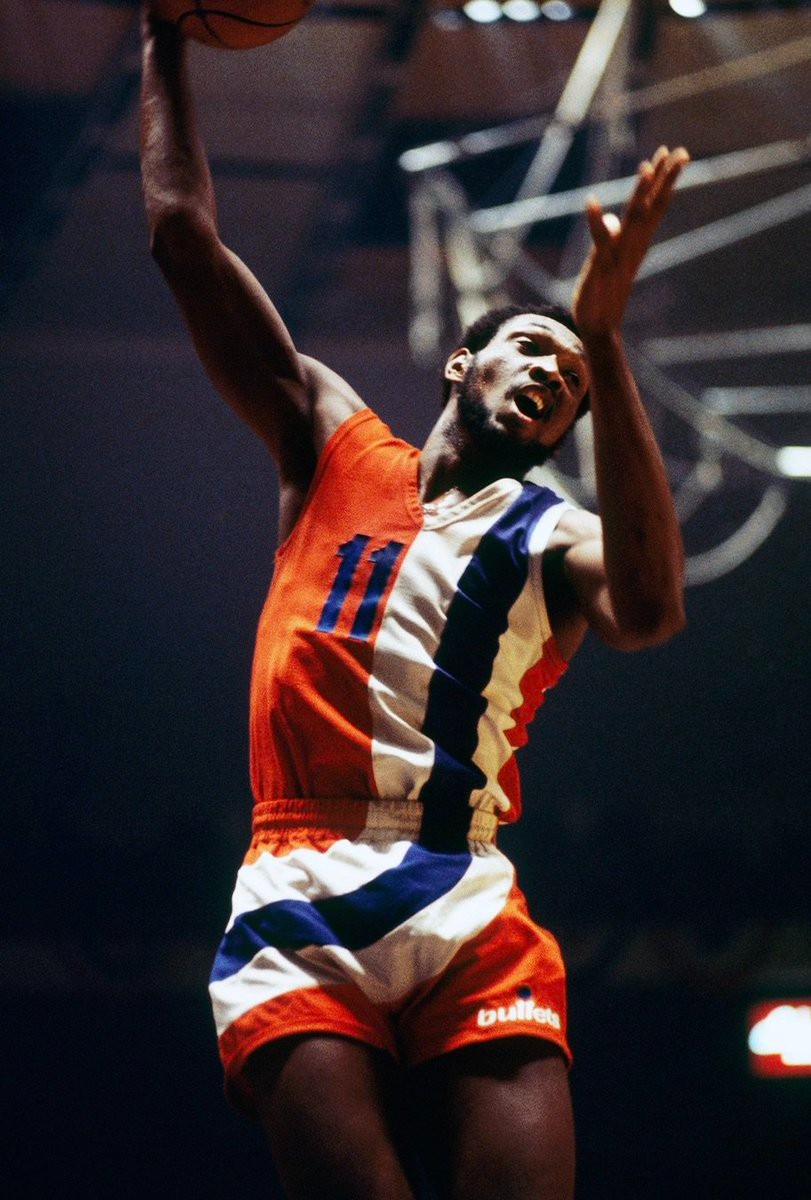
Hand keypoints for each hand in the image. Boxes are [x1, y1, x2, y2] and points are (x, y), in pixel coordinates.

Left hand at [571, 145, 688, 336]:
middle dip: (665, 180)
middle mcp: (631, 247)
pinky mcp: (600, 267)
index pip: (653, 206)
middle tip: (681, 152)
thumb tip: (611, 219)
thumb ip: (609, 237)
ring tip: (647, 167)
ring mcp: (617, 256)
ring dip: (639, 195)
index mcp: (635, 243)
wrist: (600, 328)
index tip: (676, 155)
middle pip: (651, 208)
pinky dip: (596, 222)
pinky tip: (591, 201)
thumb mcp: (605, 259)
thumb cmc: (602, 294)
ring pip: (633, 221)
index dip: (664, 181)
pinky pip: (599, 242)